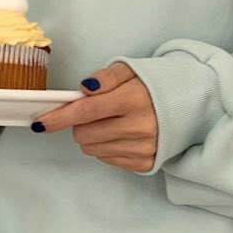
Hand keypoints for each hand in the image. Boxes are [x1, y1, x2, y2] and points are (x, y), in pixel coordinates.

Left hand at [33, 61, 157, 172]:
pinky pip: (107, 159)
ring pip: (92, 149)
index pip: (87, 111)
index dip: (60, 117)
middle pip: (84, 134)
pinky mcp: (144, 163)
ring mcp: (142, 148)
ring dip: (93, 136)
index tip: (41, 123)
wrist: (190, 106)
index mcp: (134, 99)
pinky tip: (121, 134)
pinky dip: (106, 146)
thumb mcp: (132, 70)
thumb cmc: (156, 86)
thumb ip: (107, 77)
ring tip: (112, 122)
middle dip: (81, 123)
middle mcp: (139, 127)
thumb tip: (84, 88)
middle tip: (96, 112)